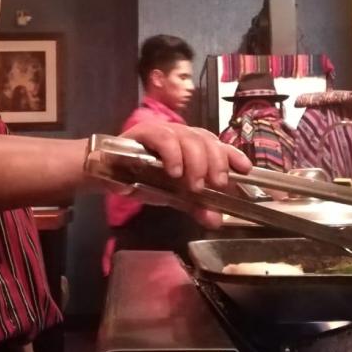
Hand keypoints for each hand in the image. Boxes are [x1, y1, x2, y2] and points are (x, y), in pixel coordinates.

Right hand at [120, 123, 251, 227]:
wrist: (106, 175)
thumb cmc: (142, 180)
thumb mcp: (173, 196)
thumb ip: (195, 205)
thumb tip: (216, 220)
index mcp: (192, 147)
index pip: (218, 145)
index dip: (233, 154)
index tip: (245, 169)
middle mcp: (182, 135)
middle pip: (207, 140)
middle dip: (216, 162)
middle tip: (216, 185)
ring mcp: (164, 131)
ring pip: (189, 137)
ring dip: (196, 162)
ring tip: (194, 184)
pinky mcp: (144, 131)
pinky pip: (163, 137)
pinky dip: (172, 154)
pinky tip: (174, 171)